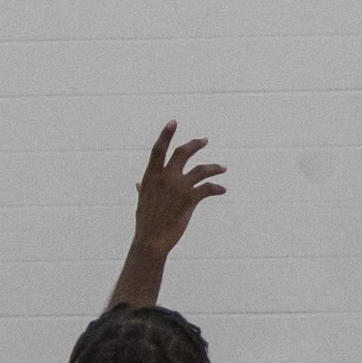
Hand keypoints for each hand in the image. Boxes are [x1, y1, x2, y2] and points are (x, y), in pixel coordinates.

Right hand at [130, 122, 225, 253]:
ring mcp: (178, 187)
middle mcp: (164, 178)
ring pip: (201, 169)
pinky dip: (217, 188)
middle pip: (182, 153)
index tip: (173, 122)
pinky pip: (208, 188)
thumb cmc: (146, 223)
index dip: (166, 134)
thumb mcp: (142, 202)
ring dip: (214, 167)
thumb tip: (139, 183)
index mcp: (150, 176)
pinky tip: (222, 190)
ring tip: (222, 168)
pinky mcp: (190, 199)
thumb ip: (144, 189)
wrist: (151, 240)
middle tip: (204, 140)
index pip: (158, 150)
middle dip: (195, 144)